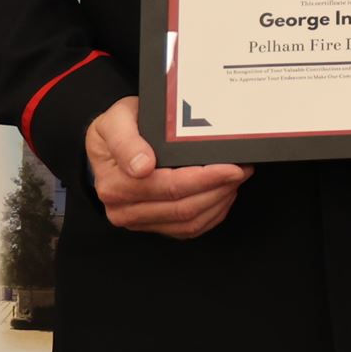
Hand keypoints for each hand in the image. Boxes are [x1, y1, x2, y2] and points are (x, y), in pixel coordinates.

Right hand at [84, 94, 252, 237]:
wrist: (107, 143)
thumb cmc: (118, 129)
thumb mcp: (115, 121)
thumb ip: (125, 141)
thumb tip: (142, 167)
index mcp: (115, 184)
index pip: (169, 187)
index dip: (205, 179)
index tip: (231, 168)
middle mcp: (123, 209)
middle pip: (183, 208)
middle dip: (219, 189)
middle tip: (242, 170)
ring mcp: (138, 220)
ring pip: (189, 223)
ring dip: (219, 202)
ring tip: (236, 179)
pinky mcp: (153, 225)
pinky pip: (188, 230)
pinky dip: (212, 214)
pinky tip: (223, 194)